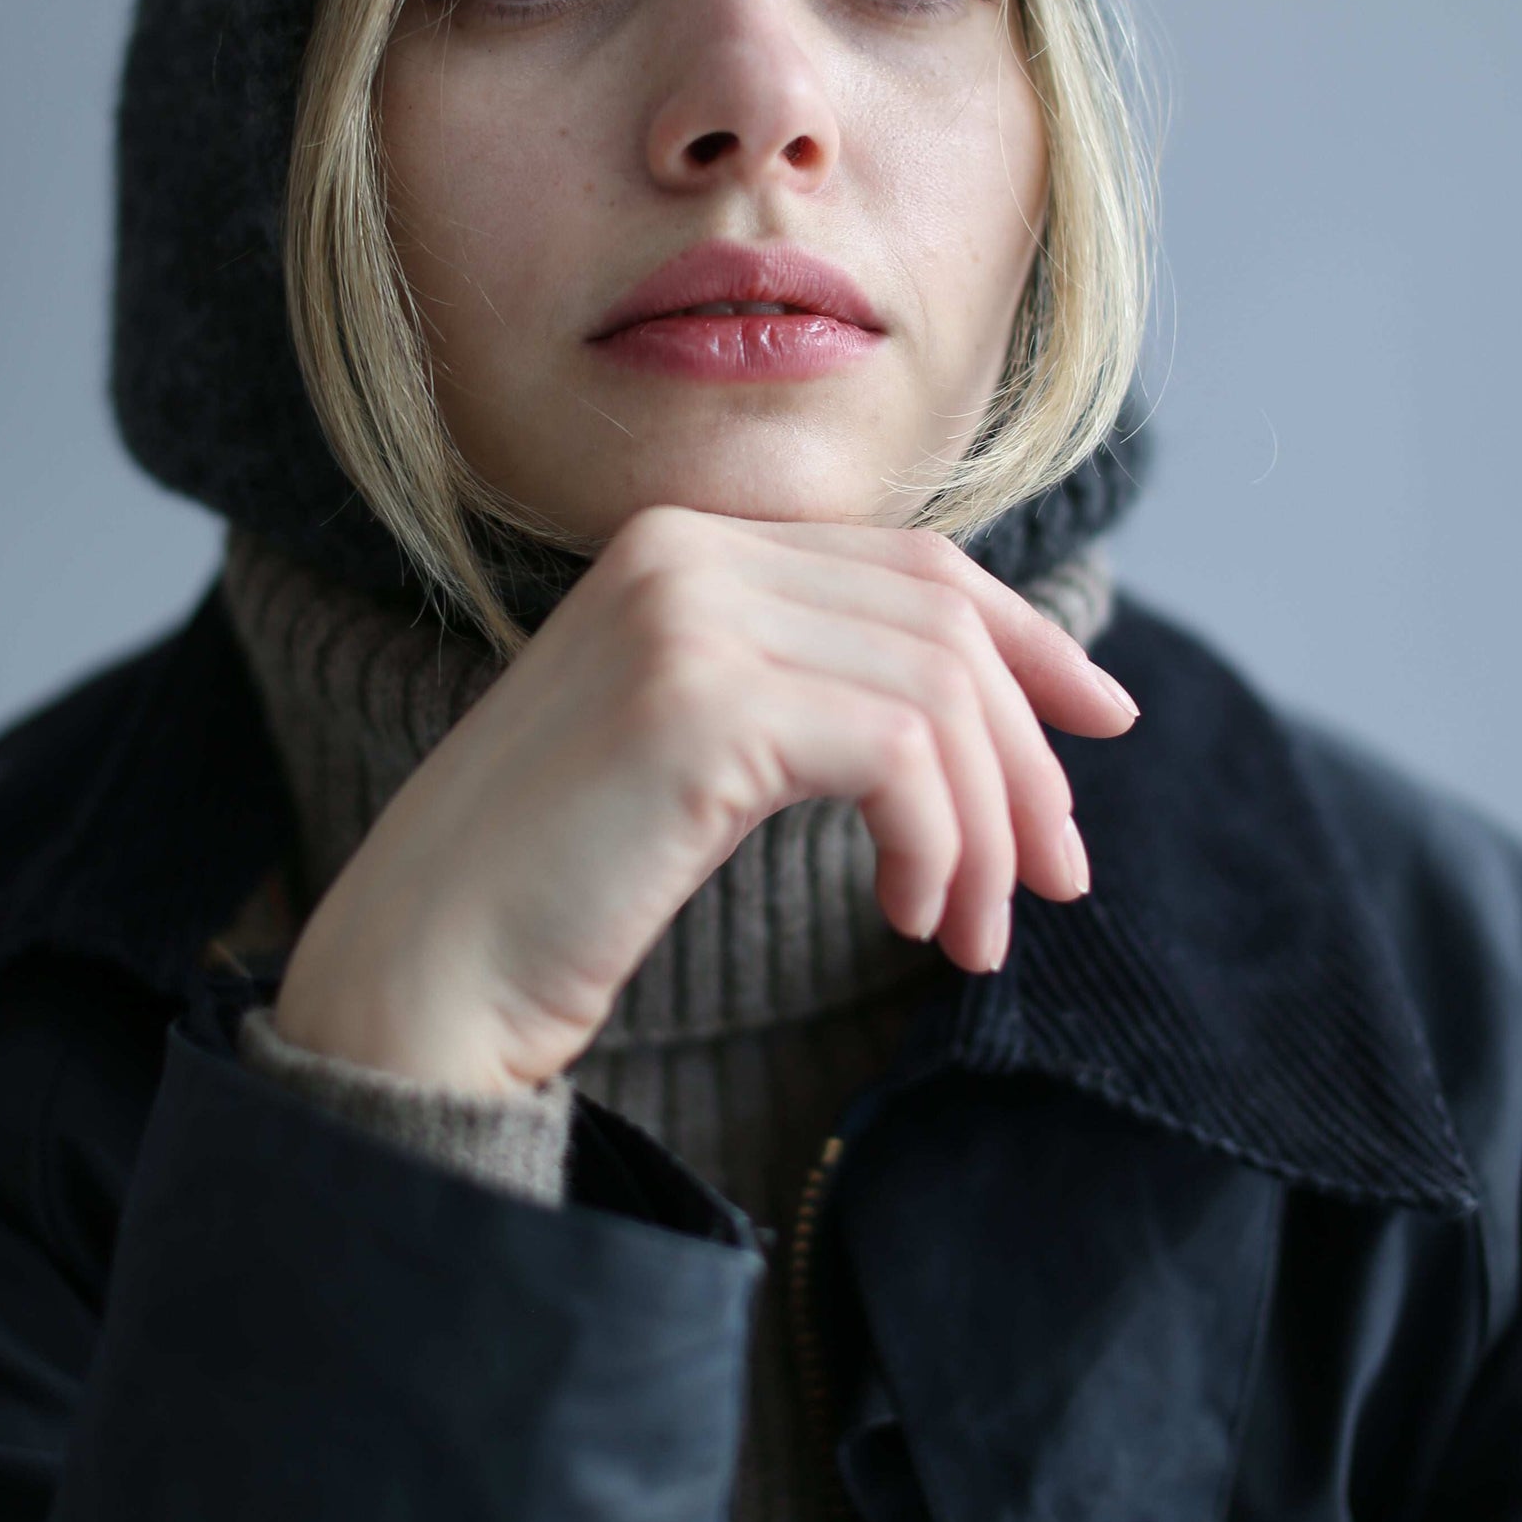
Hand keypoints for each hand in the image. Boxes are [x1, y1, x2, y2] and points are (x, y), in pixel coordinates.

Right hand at [271, 506, 1137, 1094]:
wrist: (418, 976)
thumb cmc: (554, 890)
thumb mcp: (700, 754)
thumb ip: (806, 692)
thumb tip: (989, 712)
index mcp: (680, 545)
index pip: (913, 562)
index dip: (1028, 639)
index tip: (1103, 722)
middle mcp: (682, 551)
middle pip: (943, 617)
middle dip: (1028, 751)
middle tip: (1055, 878)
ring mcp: (683, 615)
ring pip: (937, 690)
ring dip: (987, 824)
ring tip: (969, 932)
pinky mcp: (696, 703)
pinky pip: (901, 749)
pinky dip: (938, 840)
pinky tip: (910, 915)